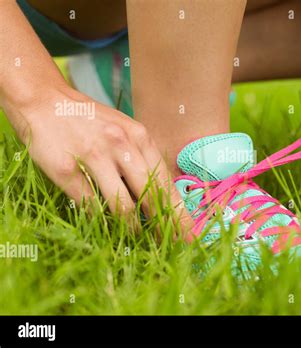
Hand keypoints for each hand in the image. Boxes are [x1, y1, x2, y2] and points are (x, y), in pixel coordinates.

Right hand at [8, 86, 191, 228]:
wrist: (44, 100)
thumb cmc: (91, 121)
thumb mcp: (125, 130)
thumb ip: (143, 157)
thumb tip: (163, 195)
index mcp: (139, 137)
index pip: (165, 181)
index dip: (179, 210)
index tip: (189, 232)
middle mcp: (120, 146)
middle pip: (150, 195)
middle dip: (164, 224)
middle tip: (172, 244)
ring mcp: (93, 157)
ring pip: (122, 204)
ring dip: (132, 227)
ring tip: (137, 237)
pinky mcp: (66, 170)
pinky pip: (90, 205)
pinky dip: (100, 220)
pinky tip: (106, 227)